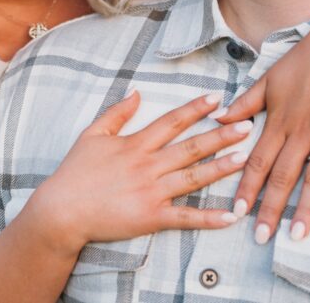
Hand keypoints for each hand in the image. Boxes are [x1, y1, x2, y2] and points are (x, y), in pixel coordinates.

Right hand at [30, 91, 251, 254]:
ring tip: (246, 158)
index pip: (172, 122)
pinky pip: (185, 218)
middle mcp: (147, 165)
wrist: (61, 211)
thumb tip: (137, 92)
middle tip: (248, 125)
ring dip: (221, 168)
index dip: (196, 109)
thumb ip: (116, 113)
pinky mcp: (151, 217)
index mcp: (135, 144)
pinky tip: (230, 216)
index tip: (218, 98)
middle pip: (190, 147)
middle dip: (221, 135)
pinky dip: (209, 218)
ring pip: (193, 178)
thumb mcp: (91, 135)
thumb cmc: (74, 173)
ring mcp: (151, 192)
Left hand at [215, 26, 309, 243]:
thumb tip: (217, 118)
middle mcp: (301, 135)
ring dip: (306, 208)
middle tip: (261, 237)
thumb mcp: (267, 80)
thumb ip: (244, 104)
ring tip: (298, 235)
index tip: (237, 212)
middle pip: (282, 178)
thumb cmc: (303, 62)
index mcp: (278, 124)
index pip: (256, 162)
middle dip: (269, 209)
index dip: (245, 188)